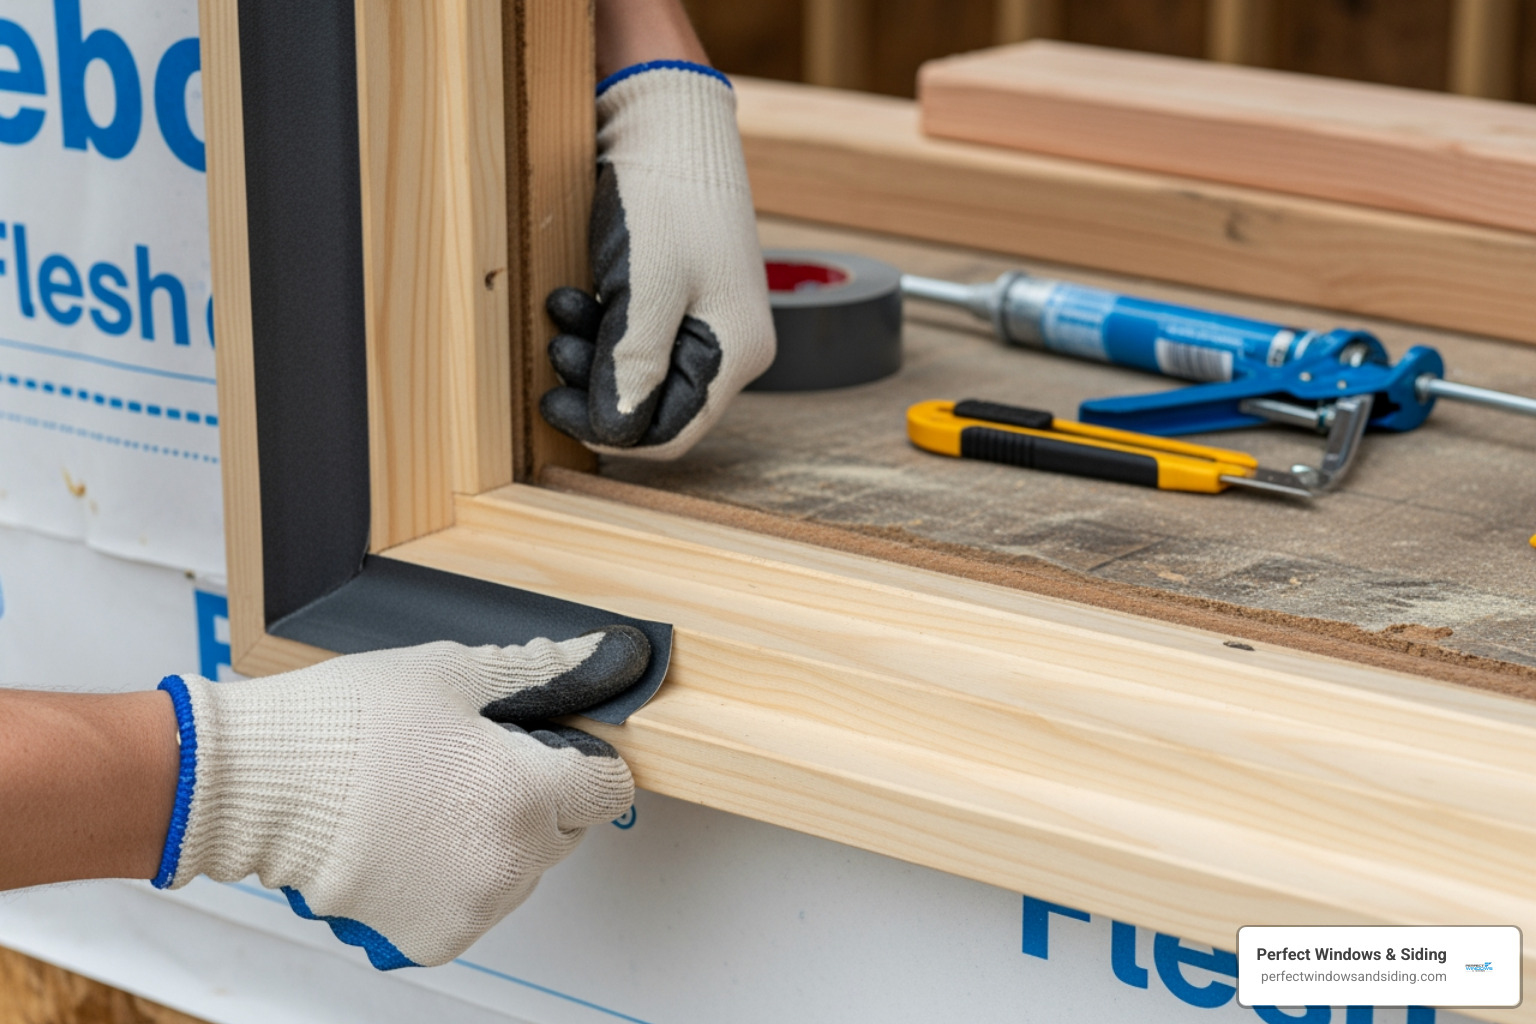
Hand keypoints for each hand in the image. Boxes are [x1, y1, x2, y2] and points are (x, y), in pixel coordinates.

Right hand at [152, 628, 648, 968]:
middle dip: (537, 797)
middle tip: (471, 765)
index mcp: (524, 794)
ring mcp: (470, 907)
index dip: (580, 758)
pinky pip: (477, 904)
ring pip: (524, 870)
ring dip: (499, 840)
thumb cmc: (345, 725)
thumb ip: (544, 671)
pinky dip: (458, 878)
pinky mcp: (432, 937)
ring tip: (433, 799)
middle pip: (568, 829)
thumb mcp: (455, 673)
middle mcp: (507, 863)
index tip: (548, 746)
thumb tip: (600, 655)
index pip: (610, 787)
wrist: (255, 784)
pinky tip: (415, 838)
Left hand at [540, 63, 774, 459]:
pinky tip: (574, 295)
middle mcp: (728, 343)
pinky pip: (634, 334)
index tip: (559, 407)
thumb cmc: (665, 194)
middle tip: (553, 350)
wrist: (664, 114)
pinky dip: (598, 324)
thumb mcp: (644, 289)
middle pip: (654, 401)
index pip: (675, 431)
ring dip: (590, 351)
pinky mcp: (677, 293)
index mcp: (736, 351)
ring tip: (559, 311)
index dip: (614, 430)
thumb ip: (630, 368)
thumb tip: (615, 433)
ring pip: (637, 369)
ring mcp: (704, 317)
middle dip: (596, 383)